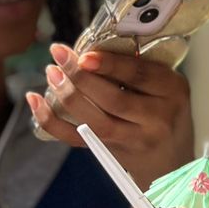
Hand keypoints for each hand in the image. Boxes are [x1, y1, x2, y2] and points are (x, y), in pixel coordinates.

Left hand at [26, 43, 194, 188]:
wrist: (172, 159)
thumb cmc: (165, 110)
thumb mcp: (166, 86)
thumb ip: (139, 70)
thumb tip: (90, 48)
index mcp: (173, 91)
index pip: (139, 76)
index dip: (110, 65)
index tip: (85, 55)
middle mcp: (157, 119)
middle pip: (114, 100)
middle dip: (81, 78)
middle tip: (59, 56)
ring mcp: (135, 140)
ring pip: (96, 122)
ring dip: (68, 96)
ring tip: (51, 73)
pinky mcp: (112, 154)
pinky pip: (77, 139)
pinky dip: (52, 122)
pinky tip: (35, 101)